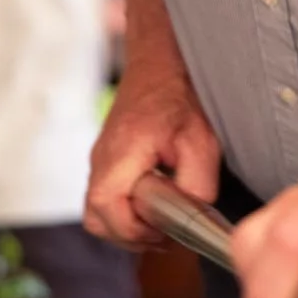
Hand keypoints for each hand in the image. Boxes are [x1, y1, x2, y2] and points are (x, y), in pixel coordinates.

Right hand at [84, 66, 220, 248]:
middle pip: (96, 218)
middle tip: (163, 232)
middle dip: (129, 235)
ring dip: (126, 224)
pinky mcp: (106, 158)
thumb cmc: (180, 97)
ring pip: (97, 210)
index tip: (165, 231)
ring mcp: (100, 159)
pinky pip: (106, 195)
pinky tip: (153, 202)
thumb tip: (190, 217)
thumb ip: (197, 186)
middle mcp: (102, 159)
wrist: (162, 62)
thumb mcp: (201, 143)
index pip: (107, 210)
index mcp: (120, 154)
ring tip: (159, 220)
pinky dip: (125, 209)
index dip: (135, 231)